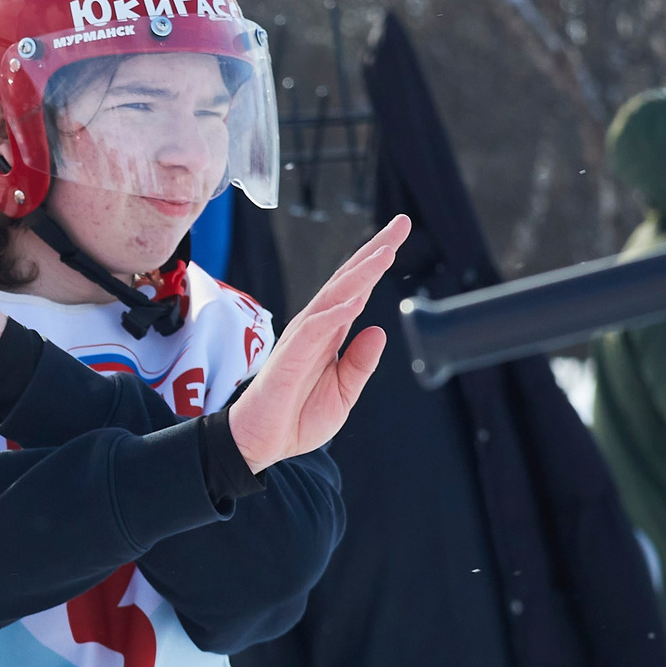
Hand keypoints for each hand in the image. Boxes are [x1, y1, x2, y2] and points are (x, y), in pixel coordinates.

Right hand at [226, 215, 410, 472]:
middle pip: (348, 280)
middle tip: (402, 223)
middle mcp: (316, 328)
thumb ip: (361, 362)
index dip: (378, 260)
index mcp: (330, 333)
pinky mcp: (288, 359)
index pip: (357, 288)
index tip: (400, 234)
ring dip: (360, 274)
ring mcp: (301, 341)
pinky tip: (355, 301)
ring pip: (333, 298)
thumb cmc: (297, 416)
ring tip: (386, 253)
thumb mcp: (344, 392)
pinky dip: (334, 314)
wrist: (263, 443)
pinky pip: (313, 331)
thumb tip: (379, 329)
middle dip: (375, 250)